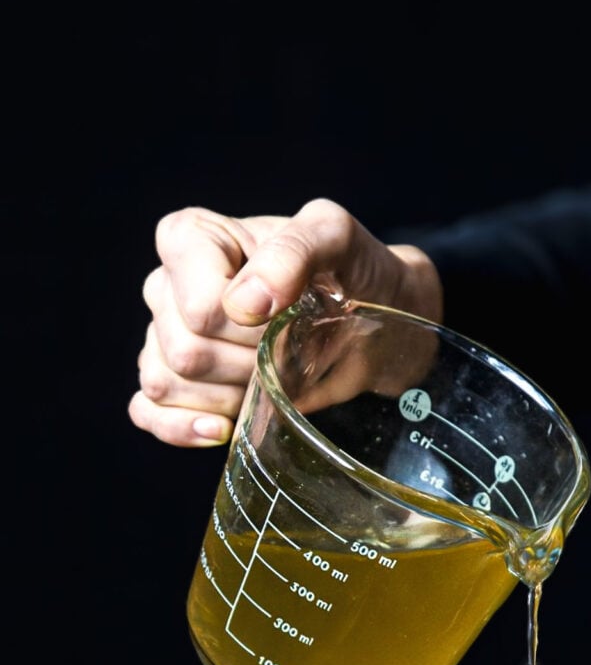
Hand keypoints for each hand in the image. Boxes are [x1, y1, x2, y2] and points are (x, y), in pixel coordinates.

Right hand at [128, 198, 442, 447]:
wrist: (368, 314)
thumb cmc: (349, 269)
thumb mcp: (336, 238)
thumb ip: (293, 251)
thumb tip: (244, 304)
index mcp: (192, 239)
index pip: (198, 306)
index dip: (245, 329)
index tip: (284, 319)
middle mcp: (168, 286)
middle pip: (184, 350)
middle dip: (245, 363)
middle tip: (286, 349)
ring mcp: (164, 336)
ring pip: (165, 382)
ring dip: (227, 394)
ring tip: (267, 375)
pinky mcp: (173, 381)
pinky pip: (148, 411)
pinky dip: (181, 427)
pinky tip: (222, 427)